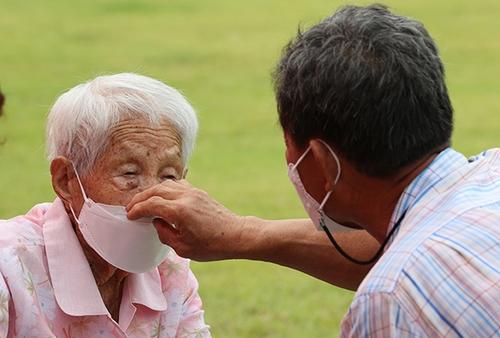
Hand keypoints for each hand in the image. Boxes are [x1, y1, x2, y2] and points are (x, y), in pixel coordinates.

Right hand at [126, 179, 245, 260]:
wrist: (235, 235)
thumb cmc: (212, 246)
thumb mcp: (183, 249)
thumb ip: (165, 234)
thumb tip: (156, 223)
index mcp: (180, 211)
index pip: (151, 204)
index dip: (137, 210)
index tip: (129, 216)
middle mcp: (186, 197)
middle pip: (155, 191)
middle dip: (140, 199)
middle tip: (130, 208)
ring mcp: (193, 192)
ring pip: (165, 185)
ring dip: (151, 192)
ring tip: (143, 202)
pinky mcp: (199, 192)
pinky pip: (177, 185)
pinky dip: (165, 189)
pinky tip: (161, 197)